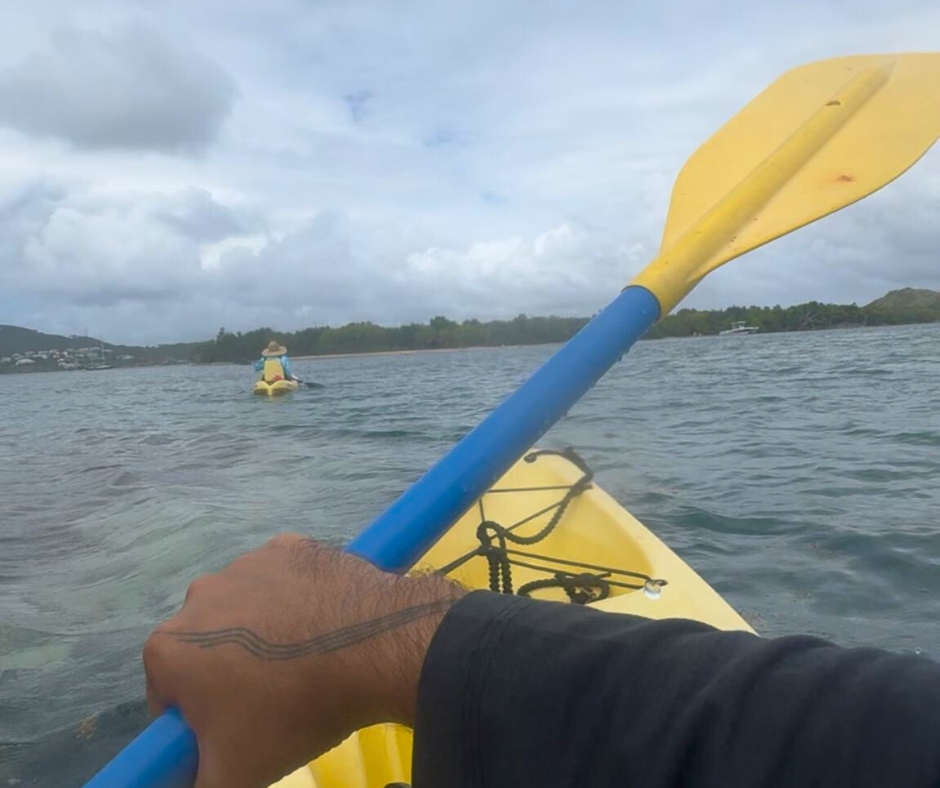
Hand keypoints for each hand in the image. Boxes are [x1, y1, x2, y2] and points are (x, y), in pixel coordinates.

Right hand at [143, 535, 464, 787]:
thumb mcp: (234, 774)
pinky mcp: (291, 546)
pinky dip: (298, 597)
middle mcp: (198, 595)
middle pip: (207, 648)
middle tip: (278, 697)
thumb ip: (196, 785)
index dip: (201, 720)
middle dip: (231, 672)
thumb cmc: (292, 711)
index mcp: (169, 647)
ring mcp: (248, 562)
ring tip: (308, 659)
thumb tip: (193, 782)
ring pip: (246, 610)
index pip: (170, 696)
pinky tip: (326, 622)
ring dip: (265, 632)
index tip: (239, 729)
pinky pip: (285, 579)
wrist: (373, 647)